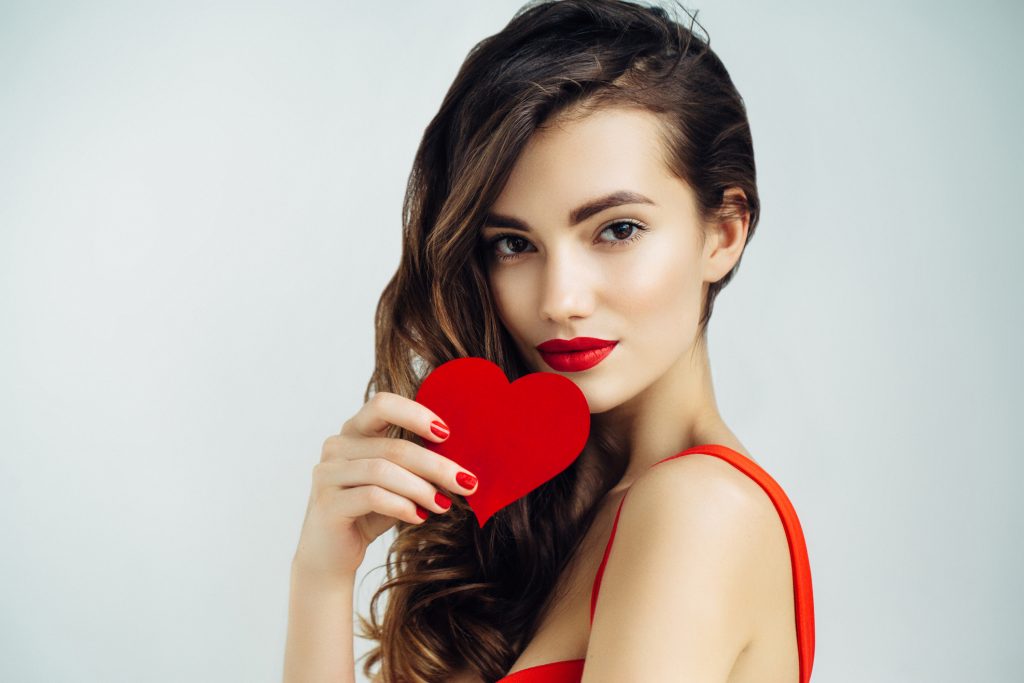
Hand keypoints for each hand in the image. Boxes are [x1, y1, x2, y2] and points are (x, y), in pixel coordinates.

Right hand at [291, 391, 478, 584]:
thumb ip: (417, 466)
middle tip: (467, 482)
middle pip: (394, 446)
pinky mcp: (327, 502)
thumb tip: (462, 463)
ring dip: (421, 489)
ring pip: (384, 471)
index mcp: (354, 431)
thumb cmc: (369, 513)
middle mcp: (337, 446)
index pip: (383, 404)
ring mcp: (327, 473)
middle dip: (436, 465)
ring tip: (443, 505)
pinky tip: (419, 517)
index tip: (446, 435)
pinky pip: (372, 496)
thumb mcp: (397, 483)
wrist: (331, 555)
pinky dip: (402, 506)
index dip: (416, 415)